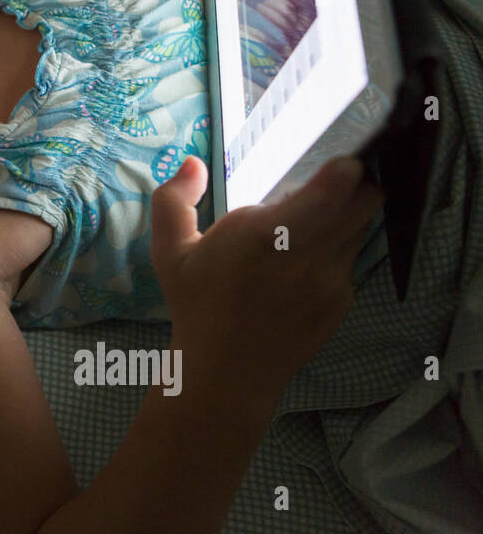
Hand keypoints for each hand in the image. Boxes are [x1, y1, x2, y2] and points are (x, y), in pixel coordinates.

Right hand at [149, 154, 383, 410]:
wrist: (226, 372)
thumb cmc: (196, 305)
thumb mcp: (168, 252)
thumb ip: (172, 200)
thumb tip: (193, 163)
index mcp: (265, 237)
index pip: (332, 193)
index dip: (346, 171)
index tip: (341, 161)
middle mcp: (308, 257)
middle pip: (365, 203)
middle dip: (357, 185)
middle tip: (333, 181)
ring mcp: (331, 281)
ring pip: (362, 228)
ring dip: (347, 215)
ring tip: (315, 219)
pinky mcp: (341, 301)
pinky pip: (351, 260)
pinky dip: (337, 250)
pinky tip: (304, 261)